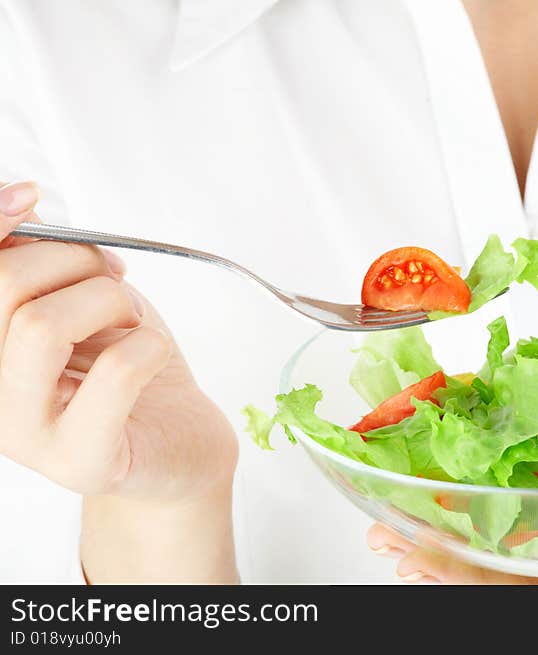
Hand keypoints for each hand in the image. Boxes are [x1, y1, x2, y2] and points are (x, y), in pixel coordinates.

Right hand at [0, 181, 238, 581]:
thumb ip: (40, 263)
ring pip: (42, 325)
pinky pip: (114, 371)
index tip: (30, 197)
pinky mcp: (81, 460)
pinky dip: (149, 344)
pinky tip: (153, 356)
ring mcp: (25, 435)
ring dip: (109, 302)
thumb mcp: (84, 301)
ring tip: (130, 323)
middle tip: (114, 278)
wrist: (179, 442)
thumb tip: (18, 200)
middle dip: (77, 260)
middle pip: (4, 287)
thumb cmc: (131, 368)